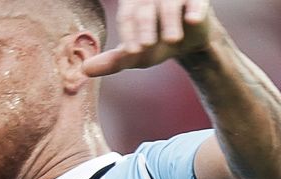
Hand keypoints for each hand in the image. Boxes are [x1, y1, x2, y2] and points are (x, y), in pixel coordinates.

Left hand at [83, 0, 216, 76]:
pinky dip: (195, 9)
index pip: (127, 15)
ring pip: (169, 5)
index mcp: (133, 5)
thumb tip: (84, 69)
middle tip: (146, 46)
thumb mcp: (136, 55)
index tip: (131, 51)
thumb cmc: (157, 45)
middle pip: (145, 10)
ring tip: (172, 39)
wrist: (188, 43)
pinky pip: (196, 1)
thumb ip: (112, 61)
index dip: (129, 32)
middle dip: (146, 28)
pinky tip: (192, 19)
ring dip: (169, 22)